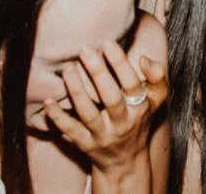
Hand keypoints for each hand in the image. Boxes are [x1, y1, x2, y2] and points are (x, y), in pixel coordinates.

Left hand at [42, 41, 166, 175]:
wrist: (126, 161)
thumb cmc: (139, 120)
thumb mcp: (156, 100)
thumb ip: (157, 76)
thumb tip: (143, 58)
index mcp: (140, 108)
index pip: (132, 84)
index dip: (120, 63)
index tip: (108, 42)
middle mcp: (122, 123)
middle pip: (111, 98)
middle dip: (98, 73)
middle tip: (85, 50)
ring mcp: (102, 135)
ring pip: (89, 114)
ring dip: (77, 92)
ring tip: (68, 69)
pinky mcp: (85, 145)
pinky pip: (70, 131)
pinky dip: (58, 117)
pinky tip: (48, 101)